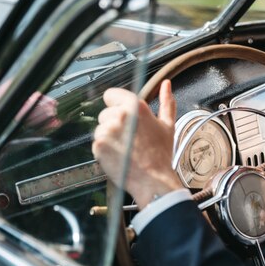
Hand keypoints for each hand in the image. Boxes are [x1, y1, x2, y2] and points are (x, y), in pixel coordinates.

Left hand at [92, 80, 182, 207]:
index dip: (117, 106)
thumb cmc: (161, 154)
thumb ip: (166, 102)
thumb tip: (166, 84)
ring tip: (125, 149)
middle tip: (130, 139)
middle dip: (114, 125)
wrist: (153, 180)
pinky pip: (97, 143)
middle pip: (105, 113)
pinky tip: (119, 156)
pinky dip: (104, 150)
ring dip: (109, 138)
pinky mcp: (98, 145)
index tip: (125, 119)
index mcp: (135, 106)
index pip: (111, 95)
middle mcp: (119, 115)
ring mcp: (107, 130)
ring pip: (101, 129)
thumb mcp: (167, 125)